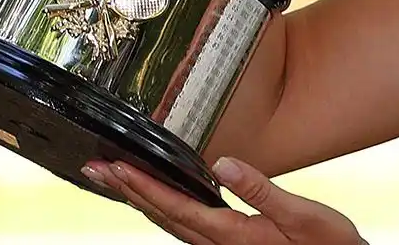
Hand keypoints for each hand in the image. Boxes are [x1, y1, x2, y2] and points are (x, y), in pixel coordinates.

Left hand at [83, 157, 365, 244]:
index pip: (176, 207)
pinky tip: (157, 200)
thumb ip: (261, 191)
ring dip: (139, 200)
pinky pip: (184, 227)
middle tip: (95, 169)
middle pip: (161, 217)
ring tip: (114, 180)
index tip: (114, 168)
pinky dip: (162, 210)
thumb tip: (224, 163)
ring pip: (169, 224)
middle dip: (126, 191)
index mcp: (233, 236)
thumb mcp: (303, 216)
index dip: (142, 186)